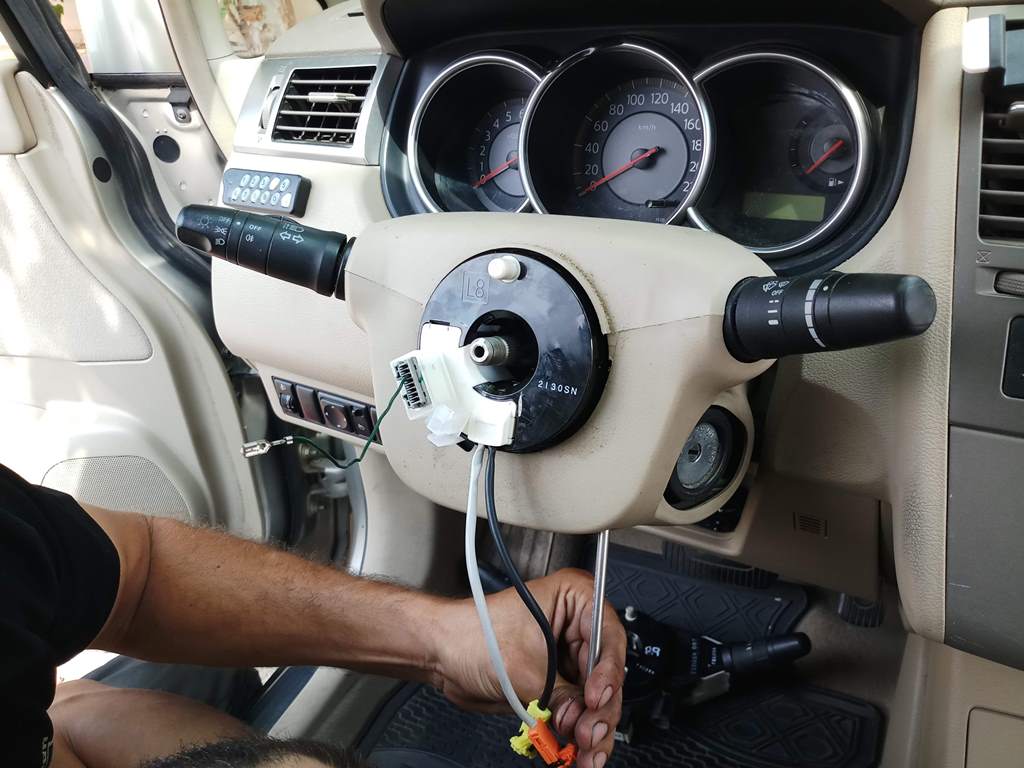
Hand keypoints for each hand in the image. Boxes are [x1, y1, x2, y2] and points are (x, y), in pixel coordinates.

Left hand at [434, 568, 625, 767]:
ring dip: (593, 730)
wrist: (442, 654)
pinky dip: (579, 735)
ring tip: (586, 755)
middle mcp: (575, 628)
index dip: (607, 671)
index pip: (608, 636)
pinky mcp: (558, 684)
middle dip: (599, 710)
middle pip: (606, 674)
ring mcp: (568, 659)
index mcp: (573, 600)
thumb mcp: (521, 665)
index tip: (596, 697)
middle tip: (589, 734)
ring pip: (596, 699)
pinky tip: (579, 755)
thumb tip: (581, 717)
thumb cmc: (470, 633)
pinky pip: (578, 712)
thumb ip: (557, 694)